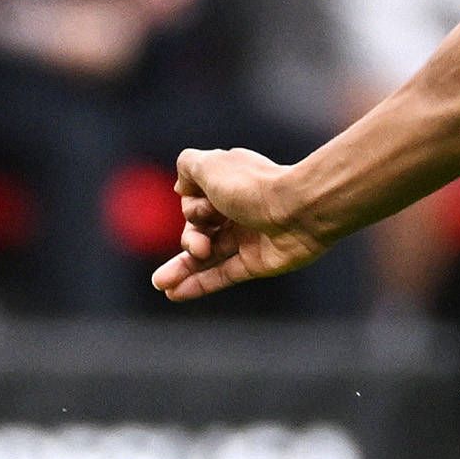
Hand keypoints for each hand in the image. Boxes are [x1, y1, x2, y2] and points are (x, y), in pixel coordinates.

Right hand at [156, 146, 327, 299]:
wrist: (299, 210)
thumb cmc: (252, 186)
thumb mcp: (209, 165)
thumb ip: (188, 168)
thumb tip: (181, 188)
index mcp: (229, 183)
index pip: (193, 200)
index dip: (191, 208)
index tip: (204, 208)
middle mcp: (238, 209)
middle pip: (198, 230)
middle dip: (190, 239)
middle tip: (198, 245)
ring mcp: (248, 237)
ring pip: (207, 256)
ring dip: (181, 269)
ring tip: (159, 283)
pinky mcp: (257, 262)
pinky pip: (222, 275)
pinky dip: (199, 284)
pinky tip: (174, 293)